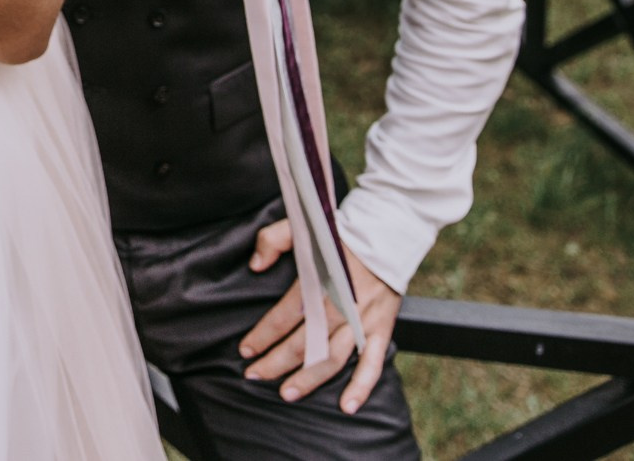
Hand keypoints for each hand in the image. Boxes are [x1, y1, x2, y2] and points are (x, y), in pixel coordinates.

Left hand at [237, 220, 401, 415]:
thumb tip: (255, 265)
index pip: (284, 316)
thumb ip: (273, 241)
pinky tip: (347, 406)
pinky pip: (372, 363)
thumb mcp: (302, 226)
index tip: (245, 350)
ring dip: (309, 379)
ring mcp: (363, 320)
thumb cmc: (340, 232)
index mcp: (319, 281)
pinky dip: (361, 386)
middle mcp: (340, 305)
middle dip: (276, 362)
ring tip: (287, 393)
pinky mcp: (382, 328)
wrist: (388, 232)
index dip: (263, 336)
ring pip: (333, 358)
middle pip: (305, 343)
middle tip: (254, 376)